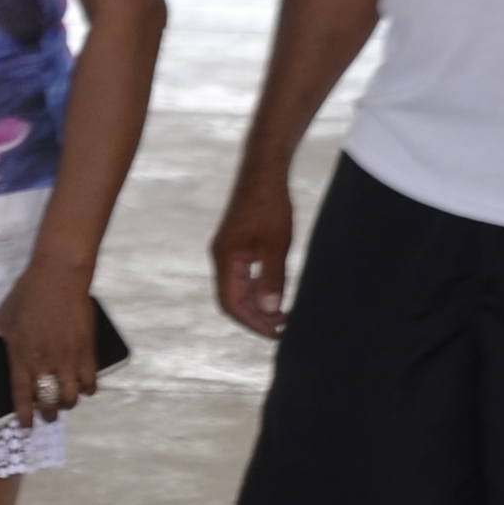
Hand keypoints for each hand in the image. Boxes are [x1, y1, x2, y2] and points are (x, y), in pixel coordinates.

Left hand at [0, 254, 104, 427]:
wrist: (59, 277)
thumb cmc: (28, 294)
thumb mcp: (2, 317)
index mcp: (22, 357)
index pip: (22, 396)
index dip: (24, 416)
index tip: (25, 426)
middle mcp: (46, 362)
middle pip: (49, 402)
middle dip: (48, 414)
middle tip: (48, 414)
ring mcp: (69, 359)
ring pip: (72, 397)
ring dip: (67, 404)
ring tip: (64, 401)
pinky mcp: (87, 351)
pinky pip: (91, 382)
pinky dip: (87, 389)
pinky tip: (83, 387)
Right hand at [210, 169, 296, 339]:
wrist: (264, 171)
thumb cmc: (270, 204)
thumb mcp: (276, 244)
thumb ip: (271, 278)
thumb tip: (270, 311)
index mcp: (226, 258)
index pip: (231, 304)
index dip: (252, 323)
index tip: (276, 333)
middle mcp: (221, 257)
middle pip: (231, 300)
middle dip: (255, 319)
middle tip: (282, 329)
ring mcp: (227, 251)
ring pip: (237, 290)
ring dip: (257, 306)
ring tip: (282, 317)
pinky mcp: (236, 245)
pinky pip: (242, 277)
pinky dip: (257, 291)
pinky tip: (276, 294)